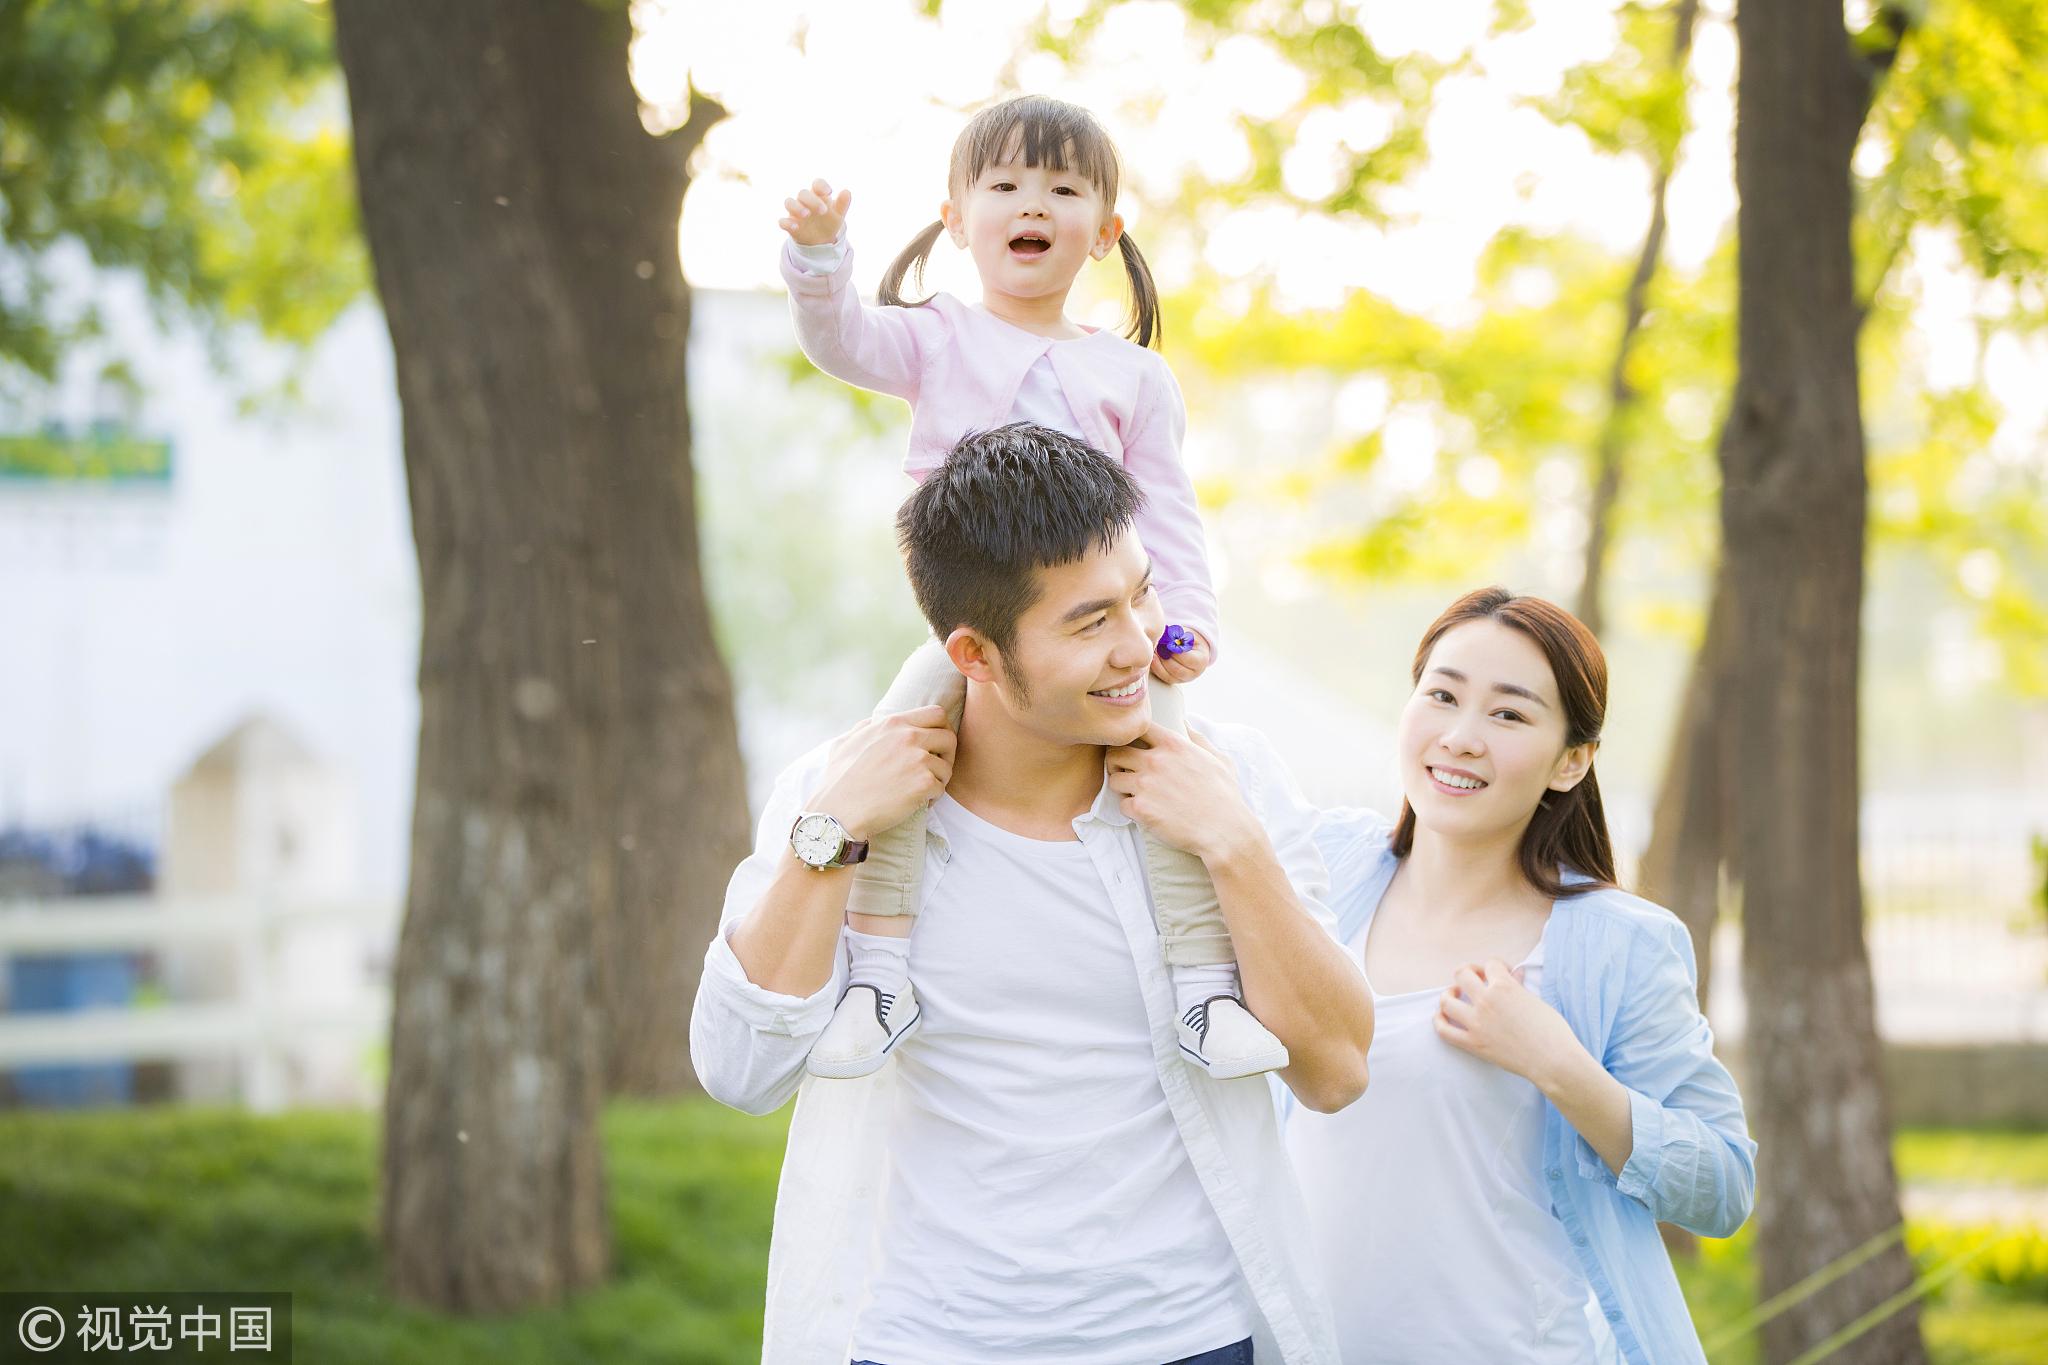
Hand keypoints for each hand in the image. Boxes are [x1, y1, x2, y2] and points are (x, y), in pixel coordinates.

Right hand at [779, 178, 851, 246]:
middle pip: (803, 193)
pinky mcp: (790, 225)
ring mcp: (795, 212)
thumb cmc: (829, 221)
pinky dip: (787, 223)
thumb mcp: (838, 214)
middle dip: (812, 201)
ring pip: (789, 203)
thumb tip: (847, 192)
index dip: (821, 185)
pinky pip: (783, 221)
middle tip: (823, 211)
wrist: (821, 240)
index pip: (817, 184)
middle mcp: (804, 201)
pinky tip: (795, 227)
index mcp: (817, 195)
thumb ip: (842, 204)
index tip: (829, 192)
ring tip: (806, 214)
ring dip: (796, 207)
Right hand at [805, 705, 954, 840]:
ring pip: (946, 766)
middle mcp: (908, 736)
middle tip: (934, 770)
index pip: (936, 714)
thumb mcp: (845, 743)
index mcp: (893, 723)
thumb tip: (873, 722)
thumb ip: (864, 728)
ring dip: (938, 780)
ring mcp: (918, 759)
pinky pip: (941, 788)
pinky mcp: (923, 783)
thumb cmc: (838, 781)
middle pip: (949, 737)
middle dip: (946, 755)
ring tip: (922, 791)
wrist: (838, 812)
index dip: (941, 729)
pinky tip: (918, 803)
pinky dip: (932, 798)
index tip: (934, 745)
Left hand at [1104, 723, 1257, 863]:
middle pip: (1116, 752)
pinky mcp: (1141, 809)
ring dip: (1121, 786)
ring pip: (1114, 779)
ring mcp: (1146, 785)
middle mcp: (1156, 761)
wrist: (1224, 831)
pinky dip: (1130, 809)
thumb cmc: (1225, 796)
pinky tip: (1143, 812)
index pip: (1138, 729)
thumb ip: (1199, 739)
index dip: (1132, 738)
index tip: (1134, 748)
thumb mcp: (1219, 759)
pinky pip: (1121, 804)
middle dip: (1117, 762)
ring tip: (1134, 794)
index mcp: (1173, 745)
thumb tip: (1186, 723)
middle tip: (1126, 772)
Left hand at [1149, 628, 1211, 684]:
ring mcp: (1182, 679)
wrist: (1189, 649)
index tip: (1167, 643)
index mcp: (1201, 661)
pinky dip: (1156, 667)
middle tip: (1157, 647)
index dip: (1176, 652)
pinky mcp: (1173, 680)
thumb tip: (1167, 638)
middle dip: (1165, 658)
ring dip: (1159, 663)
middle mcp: (1193, 673)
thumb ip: (1179, 636)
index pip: (1188, 659)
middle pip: (1177, 670)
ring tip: (1154, 651)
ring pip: (1168, 675)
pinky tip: (1153, 657)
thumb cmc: (1188, 640)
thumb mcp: (1187, 635)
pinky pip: (1162, 677)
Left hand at [1434, 959, 1585, 1087]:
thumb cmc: (1552, 1030)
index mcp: (1504, 986)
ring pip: (1447, 1000)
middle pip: (1462, 974)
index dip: (1495, 967)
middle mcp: (1486, 1000)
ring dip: (1449, 995)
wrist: (1553, 1060)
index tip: (1500, 974)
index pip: (1490, 964)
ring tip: (1455, 996)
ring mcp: (1476, 1022)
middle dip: (1469, 973)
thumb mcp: (1535, 1000)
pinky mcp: (1472, 1043)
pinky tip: (1442, 1016)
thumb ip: (1518, 986)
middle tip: (1476, 981)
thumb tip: (1514, 973)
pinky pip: (1444, 1030)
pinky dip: (1439, 1021)